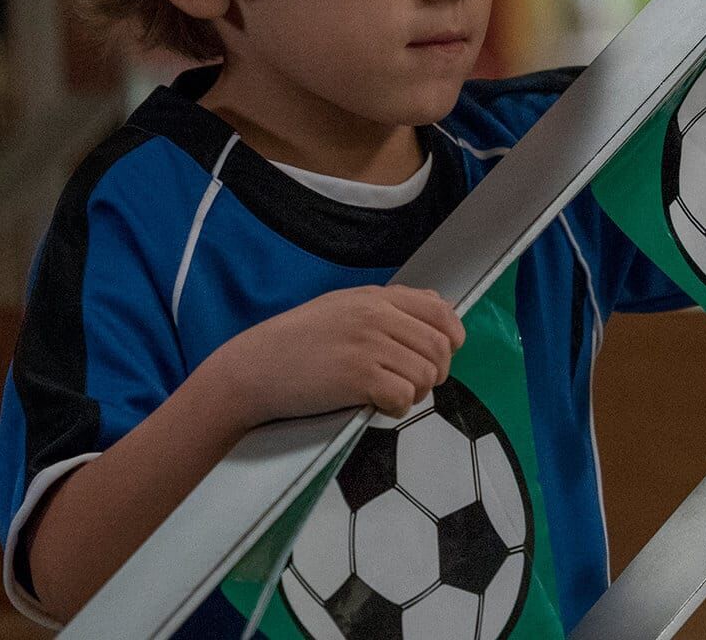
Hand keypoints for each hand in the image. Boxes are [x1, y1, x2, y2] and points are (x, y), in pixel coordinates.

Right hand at [206, 285, 466, 424]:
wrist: (254, 368)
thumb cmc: (295, 343)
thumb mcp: (342, 306)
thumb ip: (387, 306)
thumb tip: (436, 305)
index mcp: (374, 297)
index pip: (440, 309)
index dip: (451, 337)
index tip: (441, 355)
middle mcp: (376, 316)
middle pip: (439, 348)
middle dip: (434, 373)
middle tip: (410, 385)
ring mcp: (368, 345)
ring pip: (426, 375)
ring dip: (413, 393)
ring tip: (386, 395)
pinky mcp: (359, 377)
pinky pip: (404, 397)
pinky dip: (396, 408)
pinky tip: (374, 405)